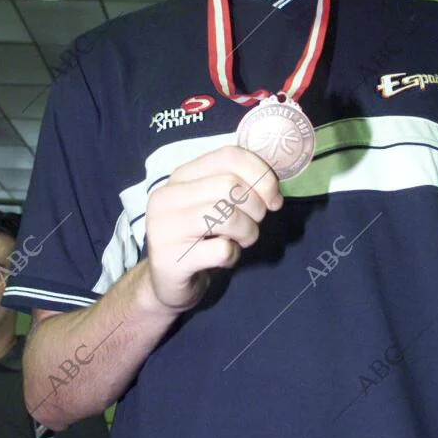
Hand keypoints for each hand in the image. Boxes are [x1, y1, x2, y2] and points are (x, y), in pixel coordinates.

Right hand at [145, 145, 283, 310]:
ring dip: (248, 231)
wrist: (167, 281)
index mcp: (180, 176)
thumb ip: (236, 186)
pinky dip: (234, 255)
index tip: (273, 198)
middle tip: (254, 223)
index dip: (261, 174)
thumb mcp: (213, 204)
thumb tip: (272, 188)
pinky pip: (221, 250)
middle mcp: (167, 197)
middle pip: (230, 185)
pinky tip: (225, 258)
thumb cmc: (198, 238)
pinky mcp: (170, 259)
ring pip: (227, 215)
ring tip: (243, 240)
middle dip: (256, 207)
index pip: (228, 156)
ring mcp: (164, 228)